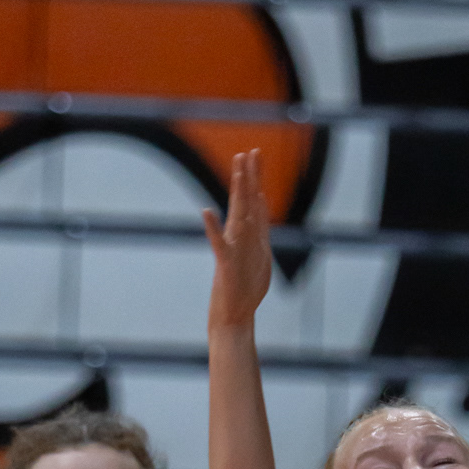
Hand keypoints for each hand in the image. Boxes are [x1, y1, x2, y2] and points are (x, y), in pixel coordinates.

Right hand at [204, 150, 273, 328]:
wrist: (234, 316)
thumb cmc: (247, 289)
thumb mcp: (261, 256)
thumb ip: (260, 232)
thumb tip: (260, 208)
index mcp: (250, 236)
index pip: (254, 200)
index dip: (256, 177)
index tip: (256, 154)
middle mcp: (240, 237)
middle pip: (245, 201)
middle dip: (248, 176)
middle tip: (248, 151)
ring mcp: (233, 249)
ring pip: (236, 216)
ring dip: (237, 194)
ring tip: (238, 172)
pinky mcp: (226, 264)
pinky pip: (219, 244)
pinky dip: (213, 229)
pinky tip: (207, 212)